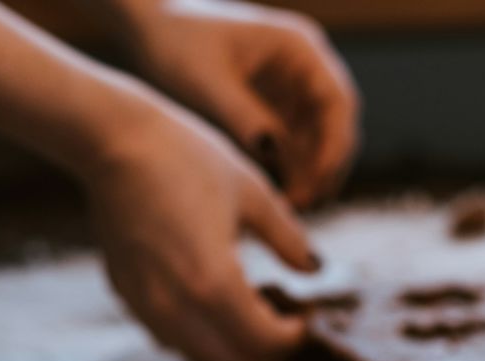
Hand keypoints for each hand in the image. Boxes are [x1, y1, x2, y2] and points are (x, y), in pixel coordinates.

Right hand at [84, 94, 317, 360]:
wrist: (113, 141)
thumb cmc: (185, 156)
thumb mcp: (252, 193)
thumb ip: (288, 239)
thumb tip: (316, 268)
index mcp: (215, 283)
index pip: (264, 342)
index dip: (293, 337)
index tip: (307, 319)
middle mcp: (177, 307)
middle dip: (265, 351)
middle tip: (285, 326)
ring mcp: (145, 305)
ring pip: (199, 355)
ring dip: (231, 346)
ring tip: (253, 315)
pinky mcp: (125, 295)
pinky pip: (169, 335)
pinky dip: (199, 333)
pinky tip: (213, 302)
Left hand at [113, 0, 359, 208]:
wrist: (147, 30)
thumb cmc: (176, 43)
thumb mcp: (208, 84)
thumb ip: (244, 118)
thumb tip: (275, 155)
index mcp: (298, 47)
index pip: (337, 101)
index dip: (334, 145)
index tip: (317, 181)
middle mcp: (302, 67)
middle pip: (335, 125)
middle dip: (324, 166)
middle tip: (302, 204)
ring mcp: (290, 89)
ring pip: (316, 140)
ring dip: (308, 174)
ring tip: (288, 207)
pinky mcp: (272, 109)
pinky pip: (292, 146)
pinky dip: (289, 171)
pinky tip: (276, 196)